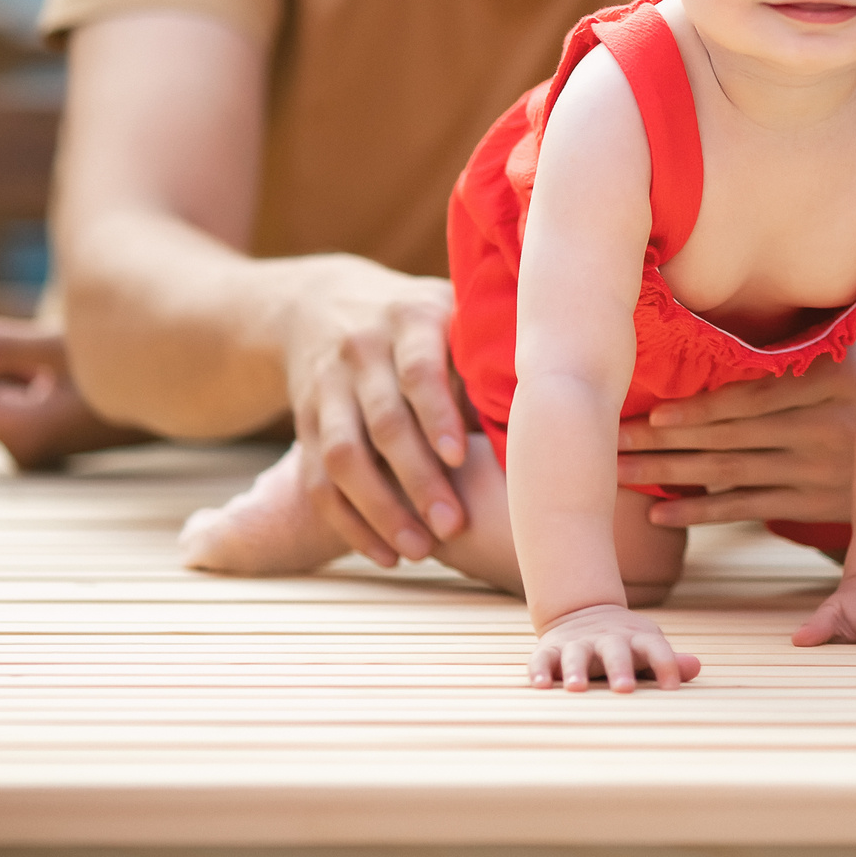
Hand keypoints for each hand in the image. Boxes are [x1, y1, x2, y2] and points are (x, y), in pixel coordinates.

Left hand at [0, 305, 148, 471]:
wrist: (178, 387)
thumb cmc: (128, 363)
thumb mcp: (67, 347)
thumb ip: (2, 346)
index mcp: (24, 433)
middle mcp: (21, 450)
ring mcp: (30, 447)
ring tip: (35, 337)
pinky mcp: (39, 437)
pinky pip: (1, 401)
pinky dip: (10, 372)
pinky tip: (43, 356)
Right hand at [278, 259, 468, 567]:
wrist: (322, 303)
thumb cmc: (420, 322)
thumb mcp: (452, 314)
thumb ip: (487, 355)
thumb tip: (551, 409)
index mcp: (409, 318)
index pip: (418, 370)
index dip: (437, 415)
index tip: (459, 458)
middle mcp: (362, 350)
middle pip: (383, 422)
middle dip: (417, 480)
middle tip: (453, 526)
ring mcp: (327, 388)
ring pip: (342, 457)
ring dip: (381, 510)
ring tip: (420, 549)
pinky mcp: (304, 423)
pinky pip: (318, 481)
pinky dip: (350, 522)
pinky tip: (386, 553)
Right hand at [530, 602, 701, 692]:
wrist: (584, 611)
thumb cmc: (626, 644)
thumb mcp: (648, 647)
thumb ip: (670, 662)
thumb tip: (696, 668)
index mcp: (636, 639)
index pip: (656, 649)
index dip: (666, 665)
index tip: (672, 689)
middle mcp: (607, 640)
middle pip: (615, 652)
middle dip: (620, 669)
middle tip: (624, 689)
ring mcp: (577, 644)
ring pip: (576, 655)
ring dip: (576, 671)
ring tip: (577, 689)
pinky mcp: (550, 650)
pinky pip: (542, 659)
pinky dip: (539, 671)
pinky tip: (540, 686)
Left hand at [615, 354, 855, 525]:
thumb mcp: (850, 351)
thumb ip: (800, 339)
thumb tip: (722, 316)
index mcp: (827, 384)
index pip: (753, 400)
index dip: (702, 410)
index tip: (654, 413)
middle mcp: (820, 431)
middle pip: (728, 438)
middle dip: (665, 442)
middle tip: (612, 442)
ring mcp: (813, 473)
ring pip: (727, 475)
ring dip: (669, 476)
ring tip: (620, 473)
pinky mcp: (808, 505)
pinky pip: (744, 510)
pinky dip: (700, 512)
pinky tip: (659, 514)